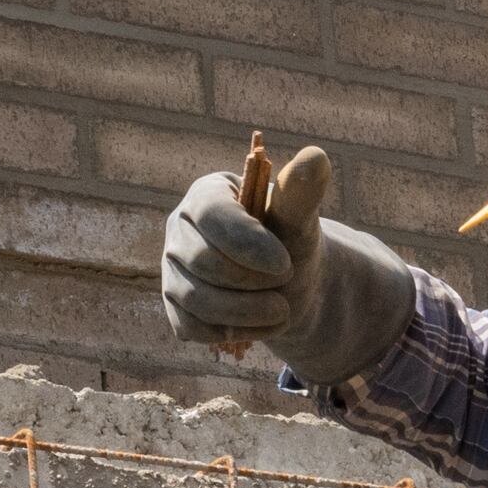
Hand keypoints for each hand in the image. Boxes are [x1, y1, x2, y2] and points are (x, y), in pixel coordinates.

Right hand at [158, 145, 413, 383]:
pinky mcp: (174, 307)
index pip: (212, 215)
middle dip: (251, 281)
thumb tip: (316, 155)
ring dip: (244, 312)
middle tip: (289, 283)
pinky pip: (189, 327)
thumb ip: (301, 191)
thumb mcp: (300, 217)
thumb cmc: (291, 240)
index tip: (285, 264)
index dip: (247, 243)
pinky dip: (229, 332)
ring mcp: (172, 269)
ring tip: (283, 312)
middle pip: (201, 261)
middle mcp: (179, 229)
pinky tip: (260, 325)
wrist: (289, 284)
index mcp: (207, 194)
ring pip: (194, 299)